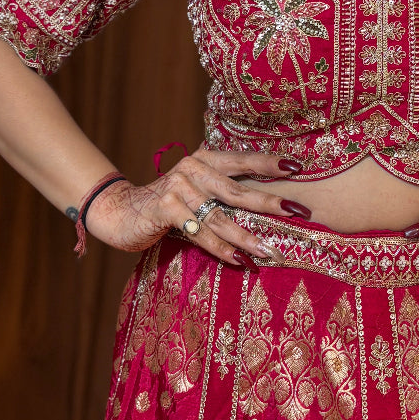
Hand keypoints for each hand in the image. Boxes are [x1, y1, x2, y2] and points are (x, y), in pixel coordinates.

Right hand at [84, 149, 308, 265]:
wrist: (120, 212)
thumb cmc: (168, 203)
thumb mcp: (196, 190)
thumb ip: (222, 191)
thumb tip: (270, 203)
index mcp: (205, 159)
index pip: (243, 159)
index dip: (270, 163)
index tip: (299, 167)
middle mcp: (192, 168)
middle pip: (238, 189)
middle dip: (270, 202)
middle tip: (299, 211)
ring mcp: (178, 187)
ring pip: (220, 217)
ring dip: (247, 236)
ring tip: (270, 250)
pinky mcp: (164, 208)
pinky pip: (198, 233)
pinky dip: (220, 248)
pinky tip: (239, 260)